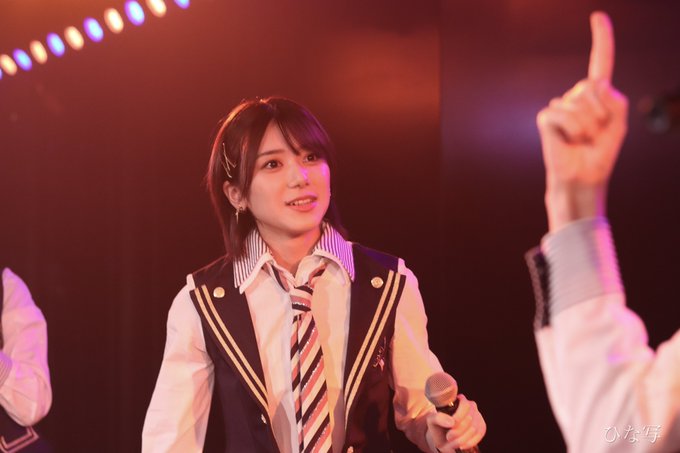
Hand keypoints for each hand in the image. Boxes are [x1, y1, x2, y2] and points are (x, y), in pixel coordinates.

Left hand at [426, 394, 485, 451]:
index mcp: (457, 400)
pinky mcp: (481, 425)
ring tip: (453, 442)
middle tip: (449, 437)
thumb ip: (438, 418)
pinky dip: (470, 442)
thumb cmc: (438, 427)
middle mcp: (470, 405)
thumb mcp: (432, 420)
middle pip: (469, 418)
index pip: (465, 405)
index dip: (459, 417)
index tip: (451, 426)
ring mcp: (477, 415)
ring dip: (462, 439)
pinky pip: (480, 434)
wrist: (443, 439)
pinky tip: (462, 445)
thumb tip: (451, 422)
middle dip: (458, 431)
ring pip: (474, 428)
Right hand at [536, 12, 628, 231]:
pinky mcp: (546, 118)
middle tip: (596, 134)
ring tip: (583, 140)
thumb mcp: (618, 124)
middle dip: (601, 111)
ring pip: (578, 101)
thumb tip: (593, 84)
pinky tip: (569, 140)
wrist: (583, 177)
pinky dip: (571, 128)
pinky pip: (561, 112)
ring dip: (588, 124)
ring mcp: (559, 106)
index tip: (597, 16)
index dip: (601, 39)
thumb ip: (613, 99)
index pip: (600, 63)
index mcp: (597, 97)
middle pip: (592, 86)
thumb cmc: (599, 154)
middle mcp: (577, 97)